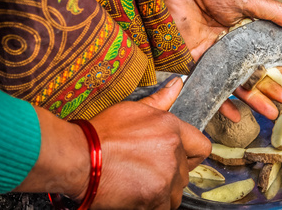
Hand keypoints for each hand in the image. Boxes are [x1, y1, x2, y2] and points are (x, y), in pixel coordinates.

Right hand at [16, 77, 209, 209]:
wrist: (79, 157)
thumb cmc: (102, 133)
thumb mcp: (134, 109)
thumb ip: (160, 100)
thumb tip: (177, 84)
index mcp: (172, 128)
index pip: (202, 146)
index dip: (191, 154)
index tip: (181, 158)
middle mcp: (174, 150)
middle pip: (186, 171)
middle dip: (171, 172)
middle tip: (148, 169)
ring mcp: (166, 175)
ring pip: (176, 190)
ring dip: (163, 189)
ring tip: (140, 181)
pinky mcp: (156, 196)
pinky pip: (165, 206)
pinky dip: (154, 204)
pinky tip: (137, 194)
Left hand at [134, 0, 281, 120]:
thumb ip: (270, 12)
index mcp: (244, 31)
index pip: (264, 56)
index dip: (277, 71)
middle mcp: (229, 46)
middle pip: (250, 73)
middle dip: (267, 90)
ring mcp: (211, 53)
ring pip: (232, 82)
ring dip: (249, 99)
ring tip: (268, 114)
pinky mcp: (192, 58)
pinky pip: (207, 82)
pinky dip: (219, 100)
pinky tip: (233, 114)